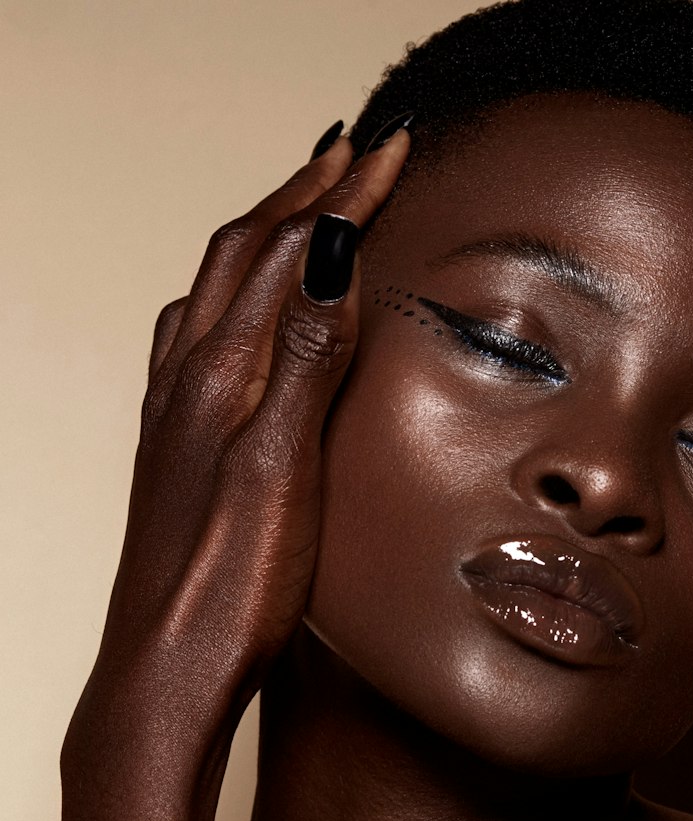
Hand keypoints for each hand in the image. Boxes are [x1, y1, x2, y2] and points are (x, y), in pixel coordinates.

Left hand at [67, 128, 409, 782]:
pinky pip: (195, 339)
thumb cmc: (228, 585)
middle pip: (245, 253)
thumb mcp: (281, 468)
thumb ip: (303, 360)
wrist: (167, 668)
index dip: (343, 195)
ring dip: (265, 235)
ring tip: (305, 210)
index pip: (288, 252)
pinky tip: (234, 319)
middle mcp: (188, 378)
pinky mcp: (177, 446)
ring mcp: (176, 411)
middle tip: (356, 155)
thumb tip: (327, 252)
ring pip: (217, 288)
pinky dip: (229, 296)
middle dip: (304, 194)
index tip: (393, 148)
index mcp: (221, 374)